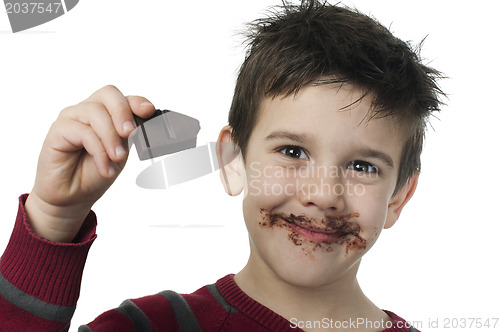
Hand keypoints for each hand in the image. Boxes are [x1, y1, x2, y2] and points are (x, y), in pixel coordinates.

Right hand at [24, 85, 155, 242]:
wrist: (73, 197)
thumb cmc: (95, 173)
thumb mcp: (120, 152)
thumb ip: (129, 134)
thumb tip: (144, 122)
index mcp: (106, 113)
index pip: (122, 97)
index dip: (137, 101)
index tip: (148, 112)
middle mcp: (88, 111)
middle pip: (108, 94)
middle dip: (123, 112)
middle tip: (130, 133)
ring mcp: (71, 118)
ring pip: (95, 113)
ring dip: (110, 137)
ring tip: (117, 158)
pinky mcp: (57, 130)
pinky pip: (82, 132)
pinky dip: (99, 151)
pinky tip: (105, 168)